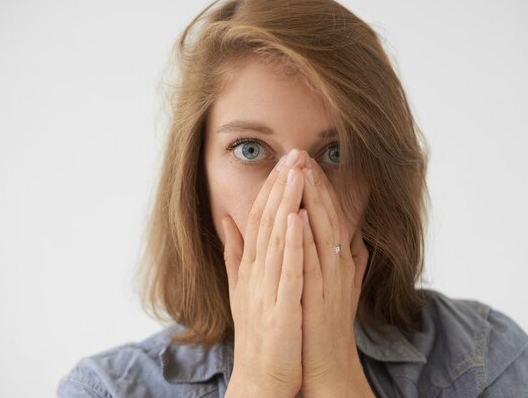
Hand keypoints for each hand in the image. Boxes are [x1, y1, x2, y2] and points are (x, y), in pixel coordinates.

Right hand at [223, 150, 306, 397]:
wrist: (262, 378)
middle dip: (280, 186)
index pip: (257, 219)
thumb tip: (229, 221)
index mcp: (250, 268)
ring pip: (276, 239)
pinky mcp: (281, 309)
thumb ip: (235, 254)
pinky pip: (288, 271)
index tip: (284, 162)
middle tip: (293, 153)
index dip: (270, 189)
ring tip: (295, 172)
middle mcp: (254, 274)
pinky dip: (292, 243)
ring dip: (286, 204)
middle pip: (266, 222)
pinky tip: (298, 217)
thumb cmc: (259, 333)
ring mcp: (266, 291)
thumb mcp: (243, 289)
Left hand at [298, 155, 372, 397]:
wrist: (328, 364)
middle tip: (302, 154)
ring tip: (301, 173)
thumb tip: (350, 232)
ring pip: (322, 234)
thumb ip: (348, 257)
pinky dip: (305, 240)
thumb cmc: (328, 323)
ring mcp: (329, 281)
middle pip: (328, 217)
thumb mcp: (342, 285)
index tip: (306, 163)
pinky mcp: (317, 298)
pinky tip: (296, 218)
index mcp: (340, 260)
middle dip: (315, 184)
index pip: (330, 216)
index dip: (320, 188)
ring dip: (311, 202)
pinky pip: (311, 264)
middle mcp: (338, 265)